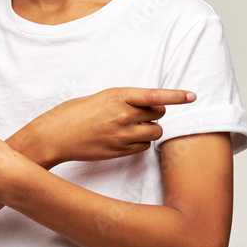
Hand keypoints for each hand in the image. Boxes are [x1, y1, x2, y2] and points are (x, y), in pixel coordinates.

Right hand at [21, 87, 195, 166]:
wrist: (55, 136)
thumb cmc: (73, 113)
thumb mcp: (99, 98)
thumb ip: (122, 100)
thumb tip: (144, 105)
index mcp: (117, 96)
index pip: (154, 95)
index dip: (176, 96)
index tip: (192, 96)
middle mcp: (123, 115)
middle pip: (158, 113)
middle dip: (154, 112)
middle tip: (139, 112)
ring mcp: (122, 135)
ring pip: (154, 131)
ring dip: (149, 128)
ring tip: (131, 126)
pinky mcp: (120, 151)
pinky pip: (144, 145)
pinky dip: (140, 141)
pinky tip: (124, 138)